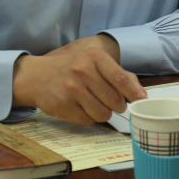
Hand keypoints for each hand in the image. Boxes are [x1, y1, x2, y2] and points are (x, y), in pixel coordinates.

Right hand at [13, 37, 145, 124]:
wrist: (36, 76)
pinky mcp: (63, 105)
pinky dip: (86, 117)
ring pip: (103, 114)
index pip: (121, 78)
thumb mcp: (93, 61)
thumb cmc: (71, 67)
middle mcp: (83, 71)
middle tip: (107, 100)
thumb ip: (118, 74)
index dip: (134, 93)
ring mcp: (72, 89)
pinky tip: (79, 106)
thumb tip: (141, 94)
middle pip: (115, 101)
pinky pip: (87, 121)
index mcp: (94, 57)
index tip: (140, 100)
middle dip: (116, 105)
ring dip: (102, 113)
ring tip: (92, 103)